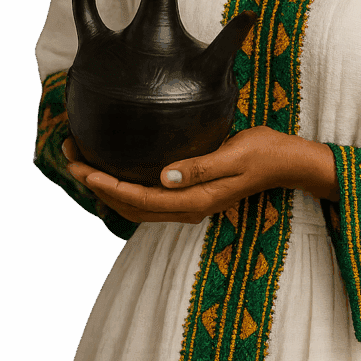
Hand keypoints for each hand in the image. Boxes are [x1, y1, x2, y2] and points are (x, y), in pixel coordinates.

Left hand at [63, 127, 338, 224]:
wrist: (290, 163)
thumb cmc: (266, 152)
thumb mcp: (235, 154)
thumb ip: (200, 167)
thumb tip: (164, 177)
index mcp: (195, 200)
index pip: (138, 198)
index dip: (105, 184)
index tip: (81, 166)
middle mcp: (187, 208)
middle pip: (129, 206)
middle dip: (96, 185)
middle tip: (71, 156)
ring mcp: (190, 204)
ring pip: (136, 205)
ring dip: (107, 187)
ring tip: (84, 162)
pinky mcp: (192, 196)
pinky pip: (148, 199)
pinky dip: (124, 188)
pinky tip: (117, 170)